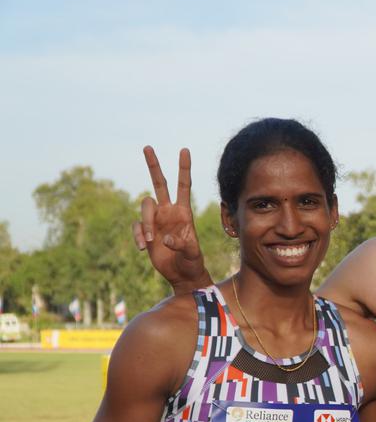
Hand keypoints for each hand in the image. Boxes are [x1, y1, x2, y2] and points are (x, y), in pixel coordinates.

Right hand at [134, 146, 209, 290]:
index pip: (184, 186)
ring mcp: (156, 220)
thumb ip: (183, 246)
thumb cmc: (192, 263)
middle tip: (148, 147)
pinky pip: (136, 226)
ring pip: (144, 206)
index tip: (185, 150)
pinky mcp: (146, 231)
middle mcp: (169, 212)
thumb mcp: (192, 255)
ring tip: (150, 241)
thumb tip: (167, 238)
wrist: (182, 275)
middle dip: (154, 166)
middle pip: (159, 183)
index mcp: (184, 212)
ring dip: (145, 223)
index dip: (184, 169)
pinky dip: (137, 235)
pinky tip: (143, 247)